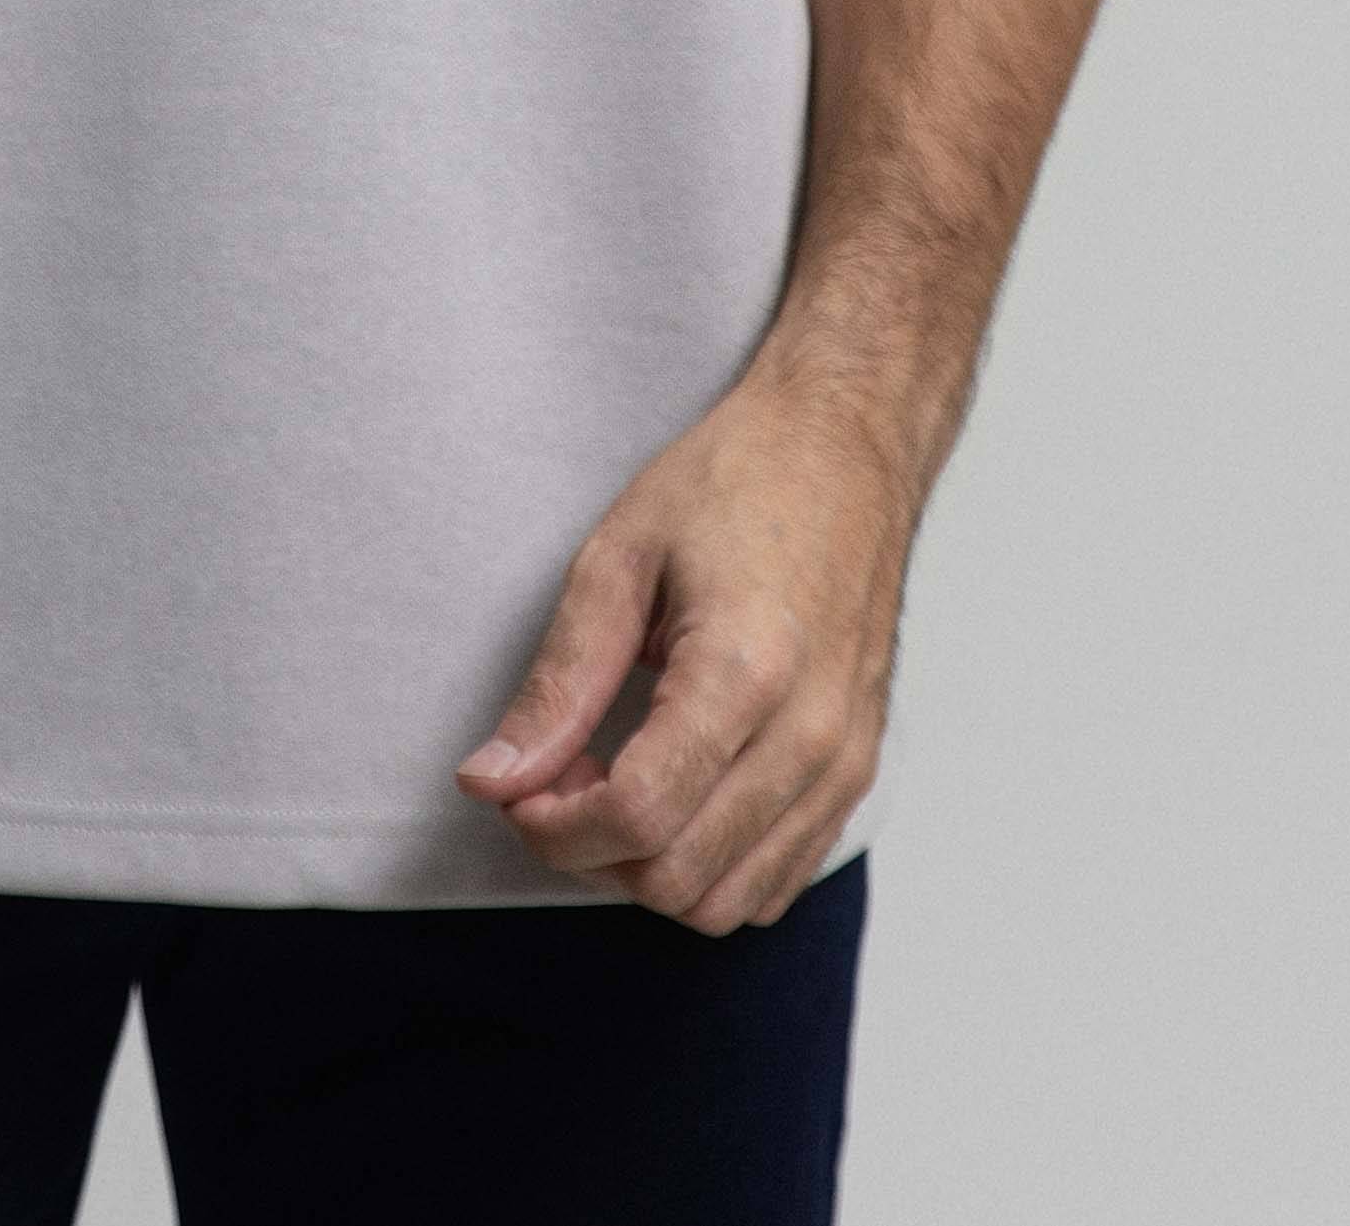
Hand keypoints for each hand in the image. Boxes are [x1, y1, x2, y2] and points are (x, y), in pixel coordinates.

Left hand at [451, 361, 915, 930]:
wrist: (844, 447)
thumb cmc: (735, 482)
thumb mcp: (619, 556)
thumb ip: (558, 682)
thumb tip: (492, 780)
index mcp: (746, 669)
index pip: (639, 815)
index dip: (555, 826)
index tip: (516, 789)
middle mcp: (809, 735)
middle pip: (679, 877)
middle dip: (591, 850)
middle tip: (555, 776)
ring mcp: (844, 762)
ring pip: (728, 902)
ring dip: (647, 870)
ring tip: (611, 783)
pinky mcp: (857, 773)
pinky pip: (775, 883)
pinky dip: (709, 869)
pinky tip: (672, 796)